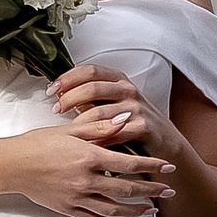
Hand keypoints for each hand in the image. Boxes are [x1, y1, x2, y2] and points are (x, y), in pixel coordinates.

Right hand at [6, 112, 177, 216]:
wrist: (11, 165)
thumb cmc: (37, 144)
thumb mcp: (70, 130)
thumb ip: (100, 127)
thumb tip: (126, 119)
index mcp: (88, 157)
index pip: (129, 164)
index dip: (152, 166)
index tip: (167, 167)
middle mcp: (85, 180)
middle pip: (127, 190)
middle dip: (152, 191)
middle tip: (168, 191)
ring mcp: (76, 197)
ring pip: (114, 209)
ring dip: (136, 210)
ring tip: (151, 210)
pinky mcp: (67, 208)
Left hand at [51, 65, 184, 162]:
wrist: (165, 143)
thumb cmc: (134, 123)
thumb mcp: (115, 103)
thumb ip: (92, 97)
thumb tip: (60, 94)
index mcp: (119, 80)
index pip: (89, 70)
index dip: (68, 78)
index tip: (51, 90)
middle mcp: (128, 90)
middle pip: (91, 87)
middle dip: (69, 98)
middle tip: (56, 110)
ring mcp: (136, 108)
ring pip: (99, 112)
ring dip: (79, 122)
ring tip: (68, 130)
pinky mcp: (142, 126)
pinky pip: (113, 132)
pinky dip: (96, 140)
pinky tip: (86, 145)